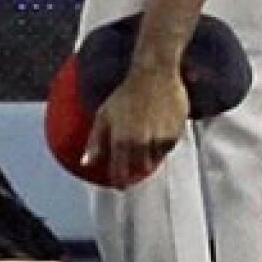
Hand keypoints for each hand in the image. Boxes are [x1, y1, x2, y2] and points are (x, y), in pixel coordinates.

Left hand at [82, 67, 189, 188]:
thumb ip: (95, 142)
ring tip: (147, 135)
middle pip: (141, 167)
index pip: (120, 171)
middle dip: (137, 165)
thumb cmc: (126, 94)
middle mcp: (142, 143)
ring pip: (156, 158)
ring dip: (150, 154)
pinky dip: (163, 143)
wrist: (154, 75)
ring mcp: (160, 139)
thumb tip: (86, 164)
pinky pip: (168, 147)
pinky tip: (158, 128)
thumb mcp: (103, 115)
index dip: (120, 181)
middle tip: (135, 155)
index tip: (120, 186)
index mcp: (122, 140)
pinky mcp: (176, 133)